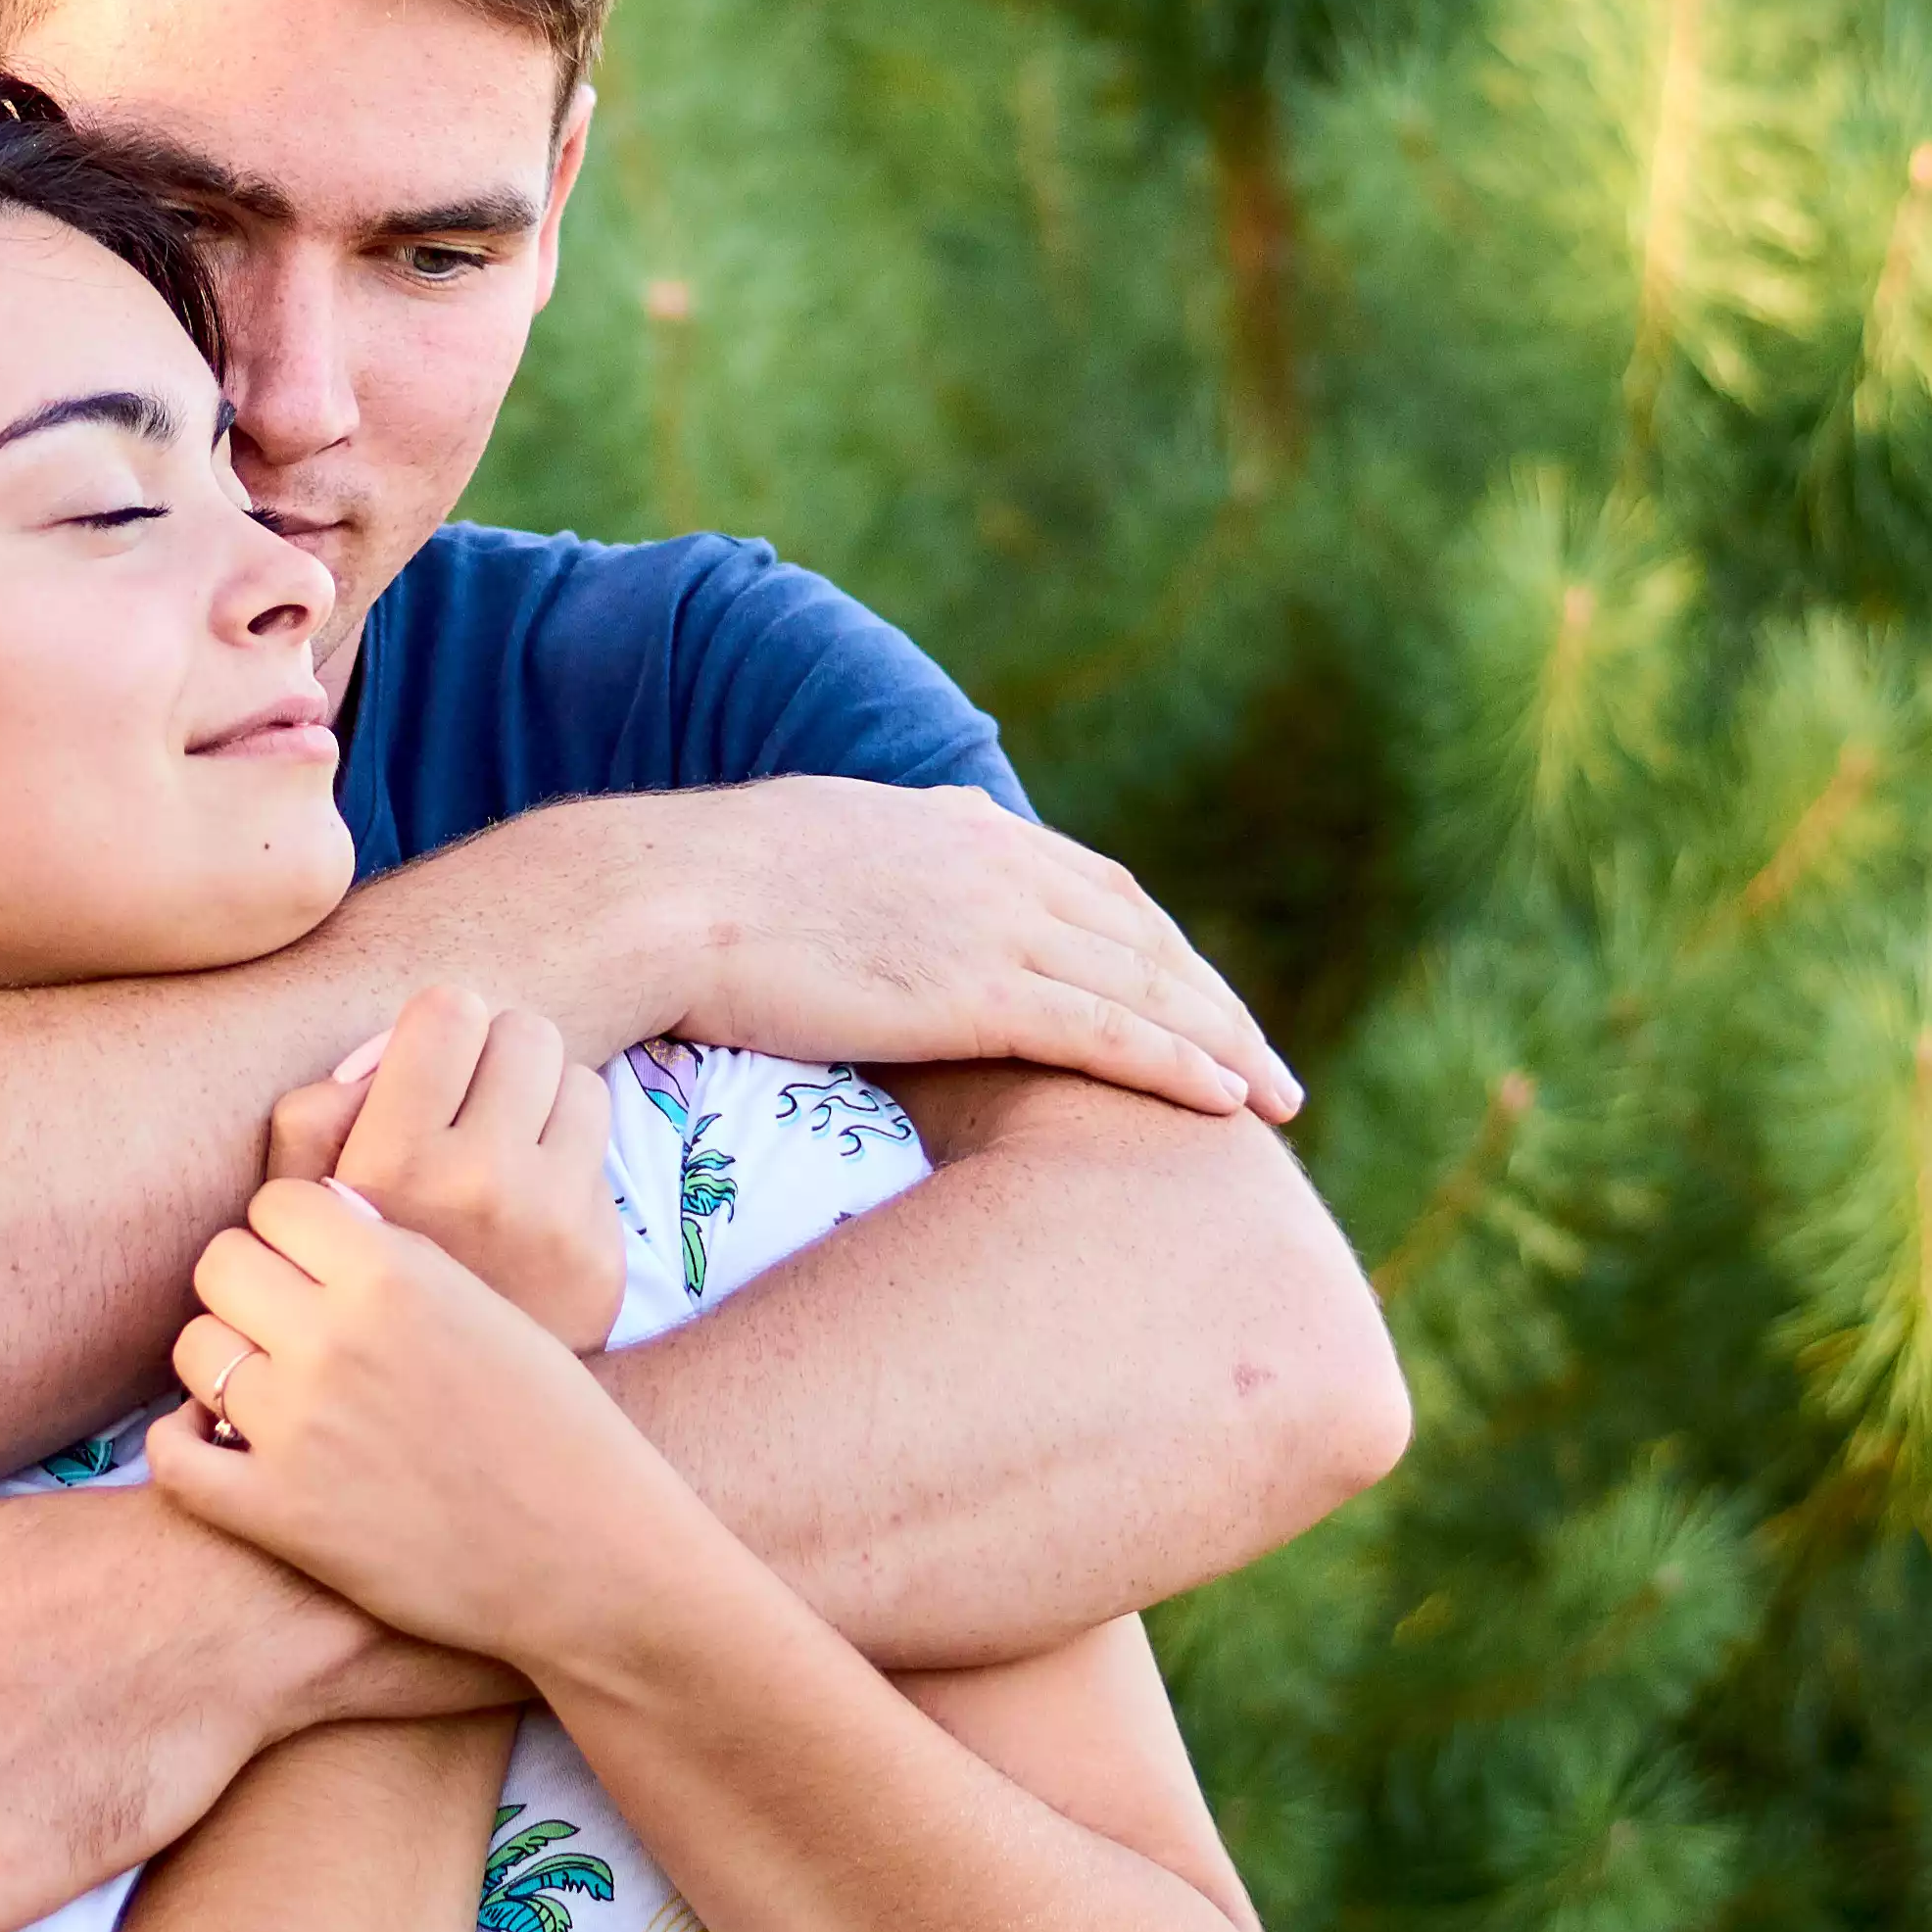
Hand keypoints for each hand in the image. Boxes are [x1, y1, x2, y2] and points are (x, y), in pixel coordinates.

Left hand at [156, 1179, 703, 1678]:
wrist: (592, 1559)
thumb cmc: (556, 1429)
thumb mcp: (489, 1306)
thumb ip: (399, 1257)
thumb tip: (320, 1214)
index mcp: (395, 1275)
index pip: (276, 1203)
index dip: (287, 1232)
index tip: (308, 1266)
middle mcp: (336, 1338)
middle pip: (221, 1263)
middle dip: (245, 1288)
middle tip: (278, 1327)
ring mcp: (300, 1428)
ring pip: (194, 1350)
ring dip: (220, 1366)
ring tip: (262, 1391)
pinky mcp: (279, 1516)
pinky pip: (174, 1457)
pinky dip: (180, 1446)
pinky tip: (213, 1445)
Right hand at [266, 987, 622, 1350]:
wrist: (433, 1414)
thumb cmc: (356, 1279)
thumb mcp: (294, 1198)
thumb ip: (315, 1113)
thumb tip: (385, 1059)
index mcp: (393, 1162)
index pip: (450, 1009)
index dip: (437, 1032)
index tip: (427, 1071)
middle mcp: (478, 1183)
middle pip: (523, 1030)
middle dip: (494, 1057)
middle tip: (469, 1107)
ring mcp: (551, 1217)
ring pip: (574, 1077)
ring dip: (540, 1100)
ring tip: (504, 1148)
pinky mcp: (599, 1250)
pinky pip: (601, 1142)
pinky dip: (570, 1152)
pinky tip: (533, 1195)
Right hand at [586, 779, 1296, 1122]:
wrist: (655, 899)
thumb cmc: (697, 891)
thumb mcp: (810, 849)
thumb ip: (878, 857)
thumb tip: (899, 859)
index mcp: (954, 829)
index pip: (1093, 887)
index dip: (1155, 946)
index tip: (1196, 994)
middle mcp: (993, 865)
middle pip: (1141, 937)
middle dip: (1212, 1000)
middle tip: (1264, 1062)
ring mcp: (991, 924)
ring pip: (1145, 985)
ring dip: (1224, 1042)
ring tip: (1276, 1099)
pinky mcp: (975, 989)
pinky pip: (1107, 1030)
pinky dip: (1179, 1064)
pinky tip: (1227, 1101)